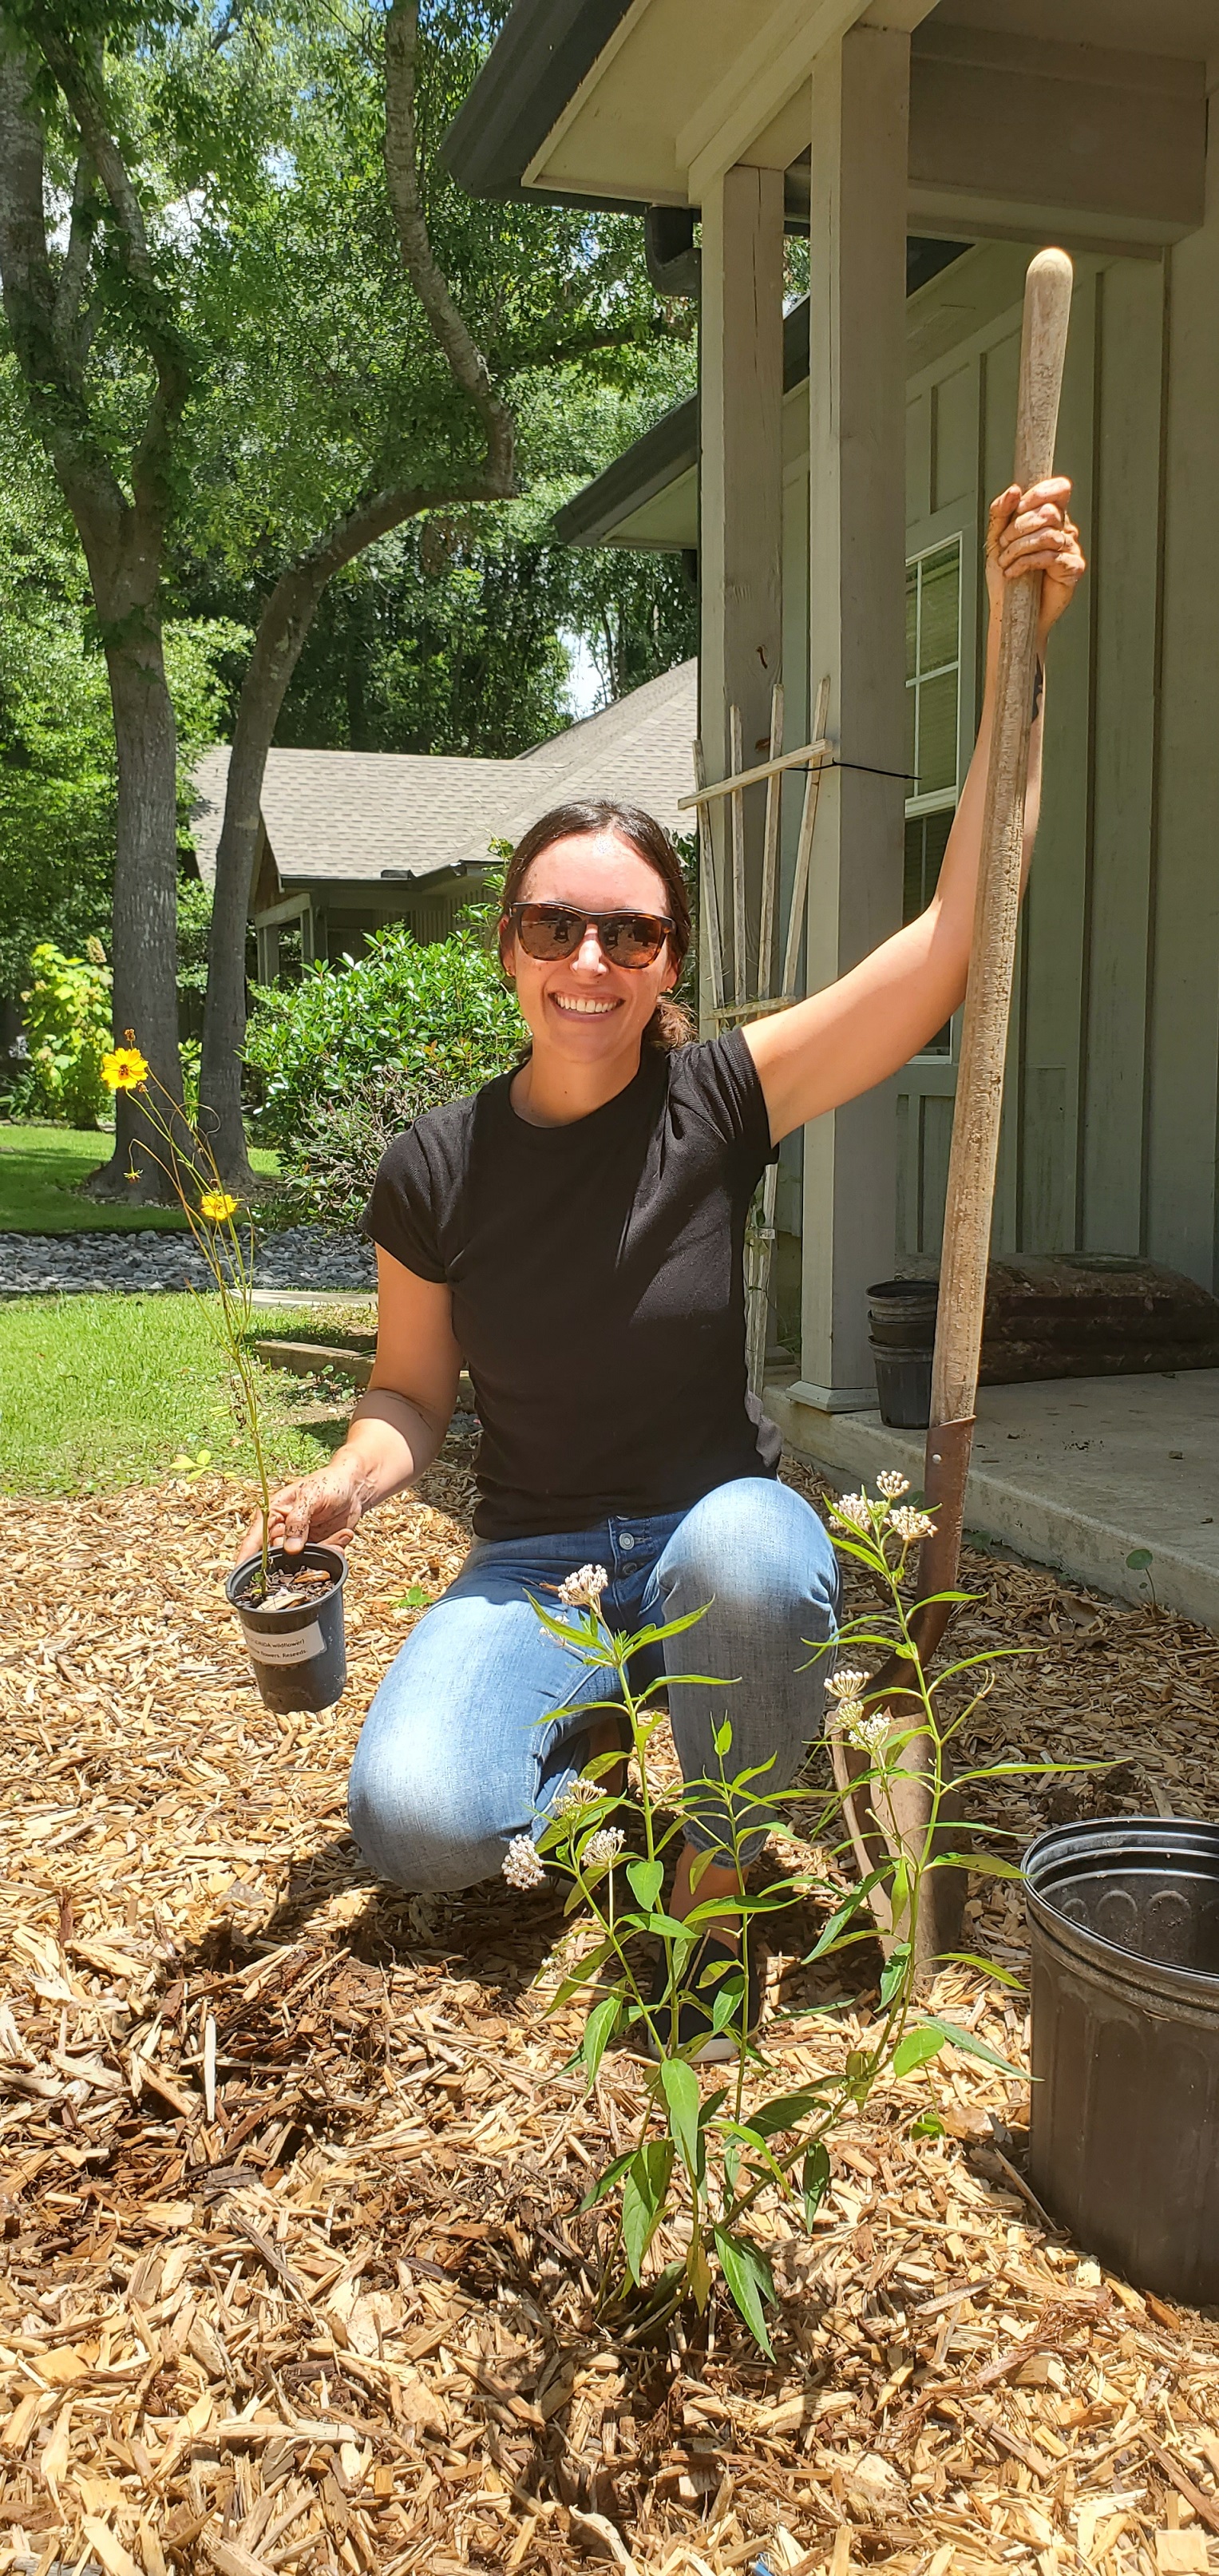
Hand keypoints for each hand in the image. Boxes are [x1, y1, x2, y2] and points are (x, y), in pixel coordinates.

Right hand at [235, 1458, 364, 1569]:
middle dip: (297, 1557)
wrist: (355, 1487)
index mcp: (272, 1515)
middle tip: (317, 1543)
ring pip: (302, 1562)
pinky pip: (322, 1561)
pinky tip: (343, 1535)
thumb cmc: (328, 1484)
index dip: (246, 1559)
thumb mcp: (311, 1496)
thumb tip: (289, 1549)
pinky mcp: (318, 1549)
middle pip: (278, 1558)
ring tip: (339, 1534)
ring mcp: (300, 1543)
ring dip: (322, 1553)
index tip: (242, 1578)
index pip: (254, 1540)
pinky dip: (334, 1552)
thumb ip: (298, 1521)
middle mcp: (282, 1531)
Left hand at [986, 477, 1085, 639]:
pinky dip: (1025, 563)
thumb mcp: (996, 540)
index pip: (1058, 490)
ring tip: (1006, 562)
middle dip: (1018, 528)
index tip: (1018, 507)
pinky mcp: (1073, 568)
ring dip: (1019, 548)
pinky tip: (1014, 572)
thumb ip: (1001, 513)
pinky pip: (1051, 556)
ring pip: (1048, 534)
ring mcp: (1071, 549)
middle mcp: (1064, 530)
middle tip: (1003, 545)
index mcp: (1049, 518)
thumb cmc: (1005, 577)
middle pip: (1048, 512)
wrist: (1009, 611)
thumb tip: (1013, 490)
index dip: (1039, 493)